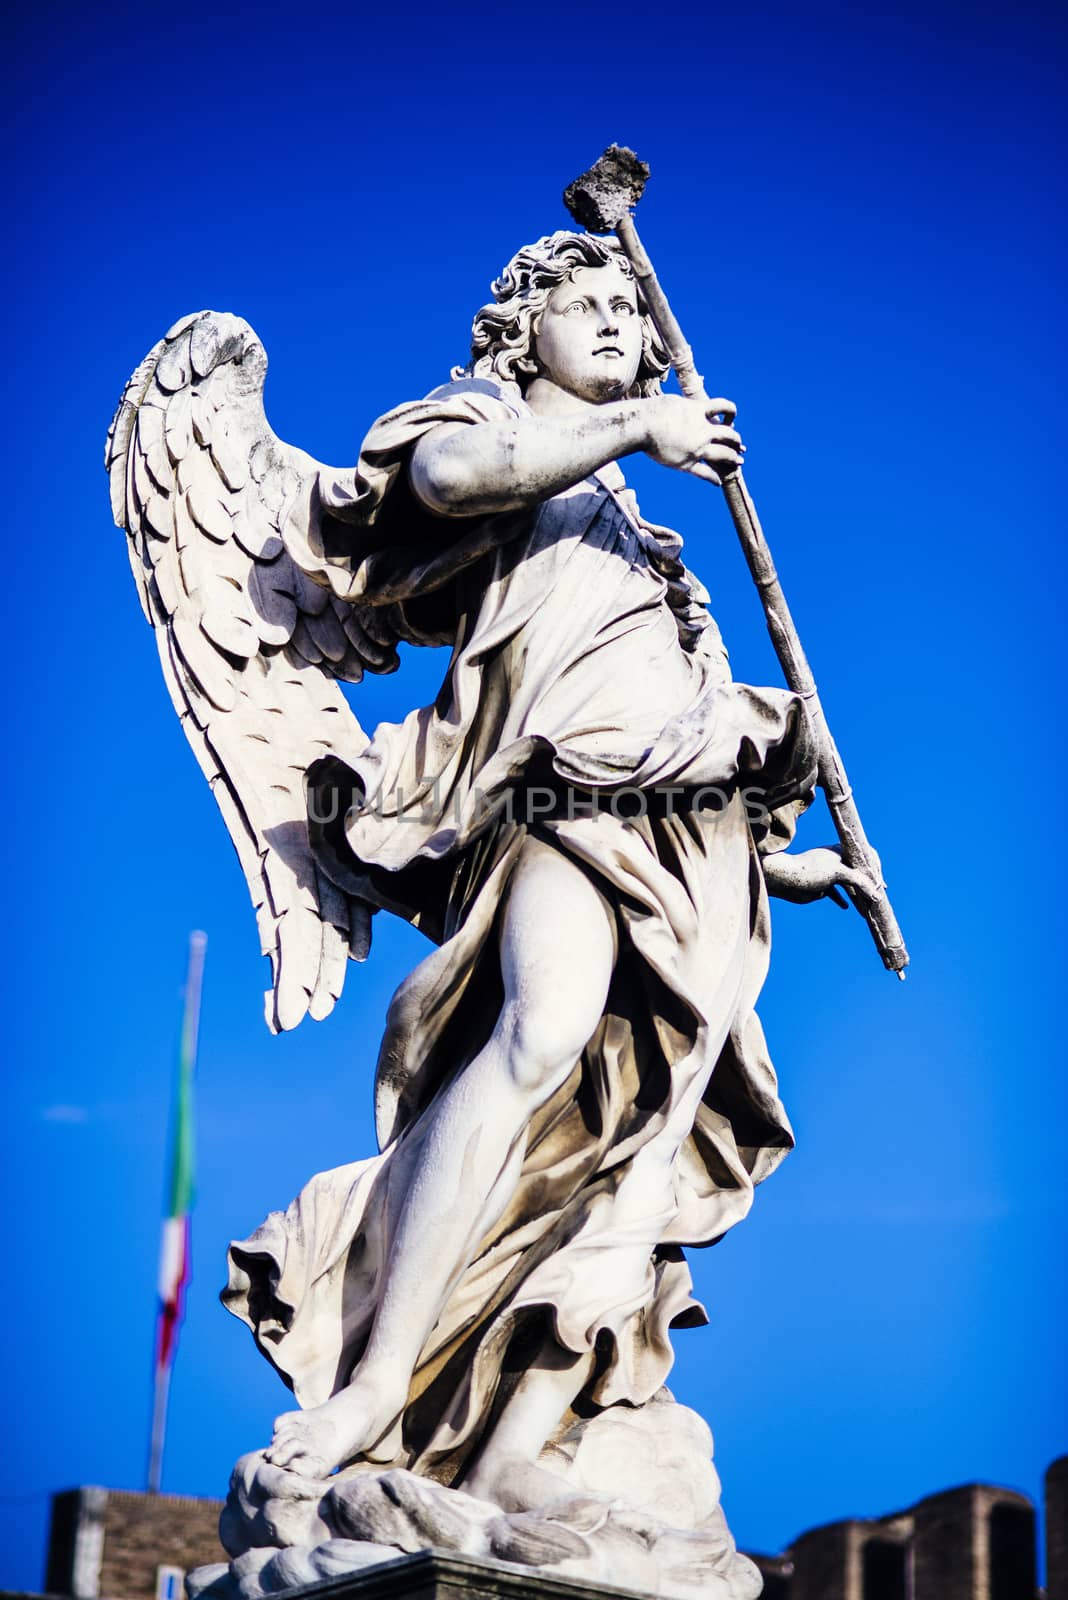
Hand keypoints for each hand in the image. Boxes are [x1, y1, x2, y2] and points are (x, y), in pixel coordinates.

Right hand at [642, 395, 743, 484]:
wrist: (641, 426)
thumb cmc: (652, 411)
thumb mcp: (674, 402)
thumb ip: (686, 408)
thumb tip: (687, 407)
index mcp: (700, 411)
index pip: (725, 407)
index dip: (731, 413)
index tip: (730, 420)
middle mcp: (703, 431)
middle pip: (730, 435)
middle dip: (736, 440)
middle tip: (739, 445)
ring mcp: (697, 448)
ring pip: (724, 455)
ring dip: (733, 458)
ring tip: (738, 462)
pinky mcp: (686, 464)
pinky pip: (705, 473)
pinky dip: (713, 479)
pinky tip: (719, 482)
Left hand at [762, 845, 880, 908]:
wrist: (785, 880)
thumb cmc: (811, 871)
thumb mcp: (838, 873)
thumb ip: (859, 882)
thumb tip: (877, 896)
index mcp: (842, 852)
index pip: (865, 858)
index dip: (875, 870)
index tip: (882, 885)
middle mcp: (837, 862)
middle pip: (859, 874)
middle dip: (868, 886)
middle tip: (878, 898)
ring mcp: (830, 875)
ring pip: (849, 886)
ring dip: (858, 896)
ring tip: (867, 908)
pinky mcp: (822, 887)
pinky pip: (837, 894)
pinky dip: (842, 900)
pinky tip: (847, 907)